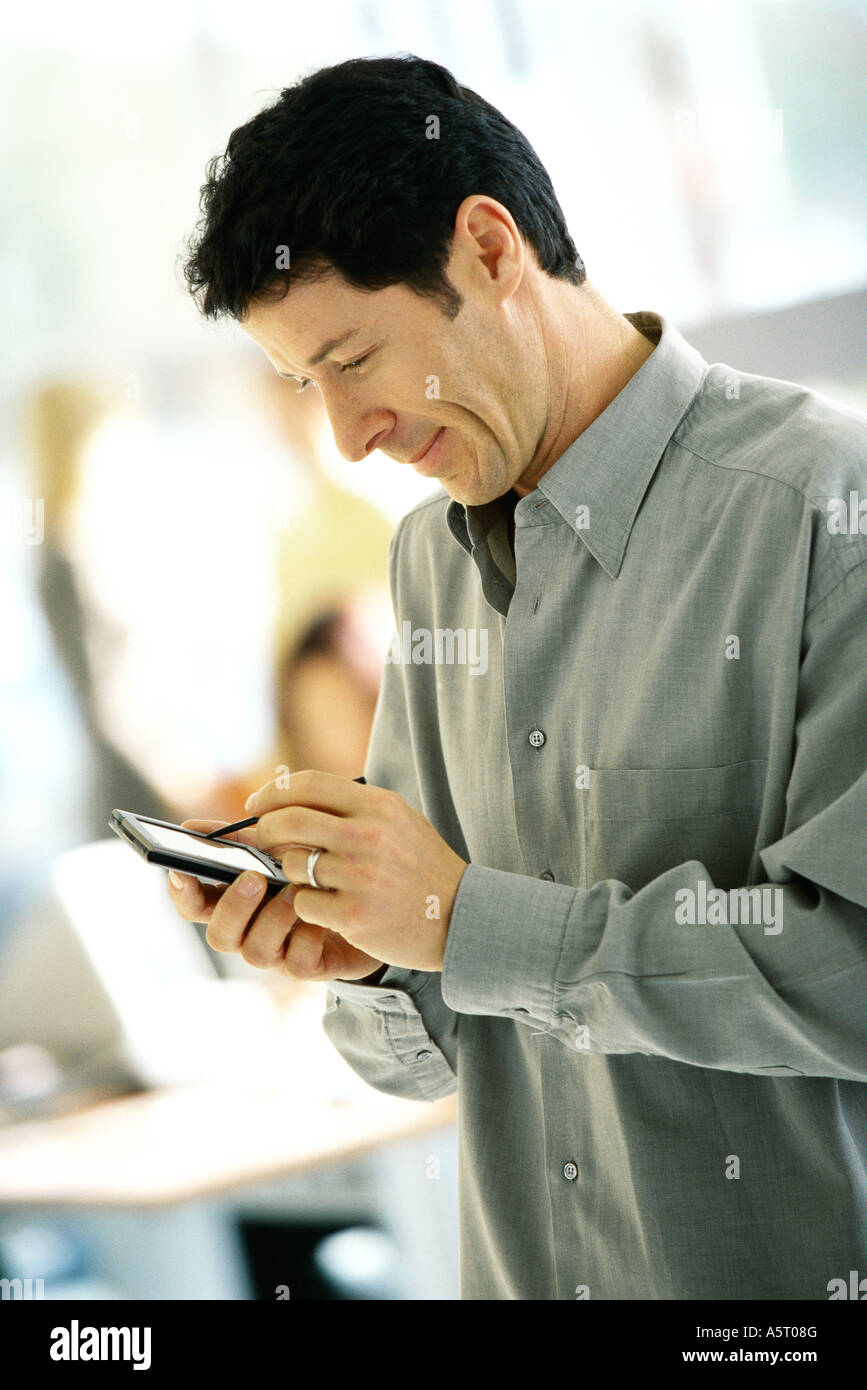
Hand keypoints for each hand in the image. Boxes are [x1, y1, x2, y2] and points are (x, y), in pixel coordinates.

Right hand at [166, 819, 385, 980]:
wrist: (374, 899)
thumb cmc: (316, 869)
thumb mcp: (282, 847)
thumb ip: (244, 838)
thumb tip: (192, 825)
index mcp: (235, 900)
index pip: (194, 904)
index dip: (182, 891)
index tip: (182, 868)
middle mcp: (249, 931)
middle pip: (218, 936)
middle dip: (232, 907)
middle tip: (254, 877)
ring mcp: (277, 954)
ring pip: (255, 951)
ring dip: (274, 916)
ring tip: (297, 890)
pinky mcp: (309, 968)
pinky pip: (296, 962)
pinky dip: (306, 934)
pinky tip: (323, 913)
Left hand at [248, 770, 467, 971]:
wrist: (459, 918)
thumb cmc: (422, 867)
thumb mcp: (398, 821)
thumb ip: (352, 807)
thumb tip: (291, 800)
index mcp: (378, 806)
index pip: (308, 785)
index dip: (273, 792)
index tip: (256, 805)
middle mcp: (367, 836)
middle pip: (289, 821)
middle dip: (266, 831)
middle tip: (263, 840)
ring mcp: (359, 876)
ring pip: (292, 865)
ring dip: (293, 874)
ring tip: (315, 881)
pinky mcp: (352, 914)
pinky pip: (303, 903)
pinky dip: (308, 906)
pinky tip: (330, 908)